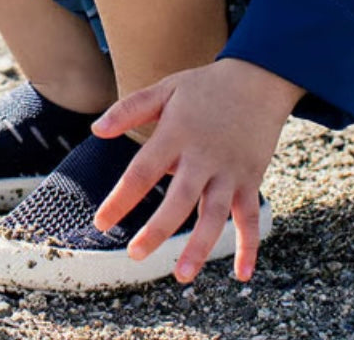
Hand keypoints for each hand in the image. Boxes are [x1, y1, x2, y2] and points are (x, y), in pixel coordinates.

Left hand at [91, 59, 304, 283]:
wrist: (257, 79)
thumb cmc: (204, 86)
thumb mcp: (165, 88)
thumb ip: (130, 109)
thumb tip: (96, 130)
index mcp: (175, 133)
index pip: (142, 171)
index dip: (120, 199)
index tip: (100, 222)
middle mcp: (202, 156)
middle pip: (177, 199)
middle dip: (157, 230)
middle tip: (135, 255)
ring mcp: (229, 170)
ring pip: (213, 214)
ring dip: (200, 247)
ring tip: (181, 274)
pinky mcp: (251, 179)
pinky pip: (250, 217)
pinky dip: (249, 246)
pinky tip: (242, 274)